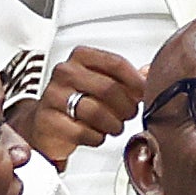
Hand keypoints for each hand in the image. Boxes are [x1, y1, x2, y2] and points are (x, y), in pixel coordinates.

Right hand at [12, 47, 147, 171]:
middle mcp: (65, 73)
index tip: (143, 94)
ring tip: (113, 126)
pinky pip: (85, 133)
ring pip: (97, 112)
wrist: (45, 124)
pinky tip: (95, 134)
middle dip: (126, 107)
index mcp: (80, 57)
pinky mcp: (49, 122)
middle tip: (128, 114)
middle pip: (109, 89)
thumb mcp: (101, 82)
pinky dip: (97, 137)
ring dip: (113, 124)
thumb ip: (127, 77)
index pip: (116, 64)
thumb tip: (150, 72)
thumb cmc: (77, 100)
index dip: (136, 82)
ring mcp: (54, 97)